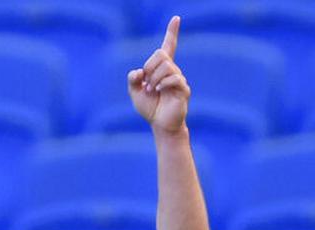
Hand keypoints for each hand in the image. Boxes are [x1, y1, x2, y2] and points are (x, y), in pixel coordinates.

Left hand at [129, 16, 189, 134]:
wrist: (160, 124)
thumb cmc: (150, 108)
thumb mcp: (135, 93)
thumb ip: (133, 80)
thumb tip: (138, 71)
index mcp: (161, 69)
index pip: (168, 46)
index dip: (172, 33)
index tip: (176, 18)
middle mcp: (172, 71)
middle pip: (161, 54)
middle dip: (149, 67)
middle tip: (147, 83)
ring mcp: (179, 79)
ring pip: (166, 66)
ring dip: (154, 78)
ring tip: (152, 90)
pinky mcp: (183, 88)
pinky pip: (173, 78)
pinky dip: (162, 83)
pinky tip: (158, 91)